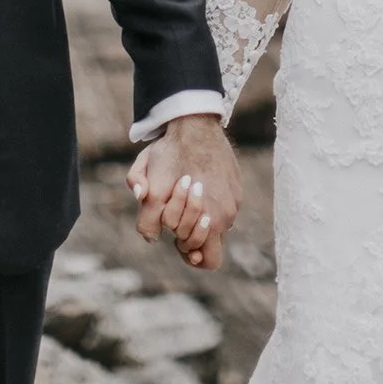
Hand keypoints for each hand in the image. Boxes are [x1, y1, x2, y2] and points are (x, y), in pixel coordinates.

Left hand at [125, 115, 238, 269]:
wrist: (194, 122)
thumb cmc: (170, 153)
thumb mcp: (150, 185)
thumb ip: (146, 219)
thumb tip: (152, 238)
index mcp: (211, 220)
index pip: (208, 261)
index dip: (188, 254)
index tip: (176, 239)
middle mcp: (228, 214)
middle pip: (212, 243)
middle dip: (190, 233)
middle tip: (176, 214)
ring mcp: (235, 200)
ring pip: (217, 223)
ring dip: (200, 215)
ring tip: (185, 193)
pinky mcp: (237, 186)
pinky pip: (224, 204)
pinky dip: (210, 199)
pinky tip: (196, 180)